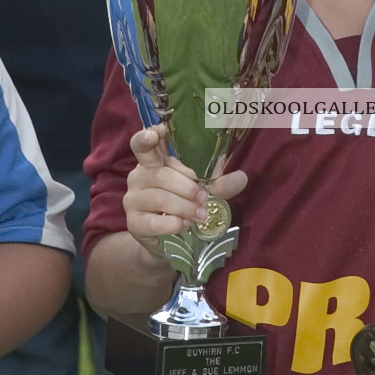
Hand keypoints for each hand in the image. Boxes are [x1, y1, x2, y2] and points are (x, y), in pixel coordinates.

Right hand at [123, 125, 246, 260]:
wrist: (168, 242)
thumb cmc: (184, 207)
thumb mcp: (204, 191)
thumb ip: (219, 183)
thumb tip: (241, 177)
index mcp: (153, 162)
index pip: (142, 144)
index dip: (146, 137)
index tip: (157, 132)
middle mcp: (139, 177)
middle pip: (161, 174)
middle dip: (187, 187)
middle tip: (203, 198)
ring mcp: (133, 200)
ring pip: (159, 197)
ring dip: (184, 206)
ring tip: (200, 214)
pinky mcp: (134, 223)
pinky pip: (154, 221)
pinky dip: (173, 223)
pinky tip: (184, 225)